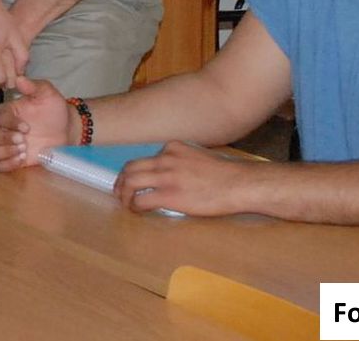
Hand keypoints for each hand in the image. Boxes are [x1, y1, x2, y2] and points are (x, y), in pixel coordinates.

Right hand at [0, 76, 74, 170]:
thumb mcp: (47, 94)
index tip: (27, 127)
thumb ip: (33, 86)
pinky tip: (22, 159)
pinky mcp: (14, 160)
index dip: (9, 123)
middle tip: (23, 141)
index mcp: (8, 112)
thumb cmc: (54, 110)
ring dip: (4, 152)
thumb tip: (19, 79)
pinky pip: (0, 166)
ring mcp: (8, 146)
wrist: (67, 130)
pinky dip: (8, 164)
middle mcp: (3, 129)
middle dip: (3, 139)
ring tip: (22, 151)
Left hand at [114, 142, 250, 216]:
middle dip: (121, 181)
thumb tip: (171, 174)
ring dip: (123, 194)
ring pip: (130, 182)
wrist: (239, 184)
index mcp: (172, 148)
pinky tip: (137, 210)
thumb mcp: (198, 156)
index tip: (132, 179)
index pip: (145, 158)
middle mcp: (165, 158)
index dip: (135, 171)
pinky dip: (134, 205)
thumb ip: (181, 161)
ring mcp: (166, 176)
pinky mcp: (169, 195)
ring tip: (125, 202)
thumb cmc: (225, 174)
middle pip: (131, 167)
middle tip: (119, 192)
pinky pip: (141, 200)